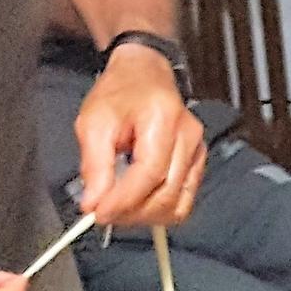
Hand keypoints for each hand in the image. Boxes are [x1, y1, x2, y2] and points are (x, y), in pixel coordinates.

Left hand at [73, 50, 206, 230]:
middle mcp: (188, 136)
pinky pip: (183, 200)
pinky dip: (158, 209)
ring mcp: (197, 150)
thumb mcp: (93, 122)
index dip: (123, 200)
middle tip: (102, 213)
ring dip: (145, 215)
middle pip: (166, 194)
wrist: (143, 75)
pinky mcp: (197, 162)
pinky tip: (137, 202)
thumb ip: (94, 165)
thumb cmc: (119, 93)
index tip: (98, 213)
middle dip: (132, 212)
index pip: (150, 173)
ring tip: (119, 208)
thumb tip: (93, 203)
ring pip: (177, 204)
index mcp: (163, 118)